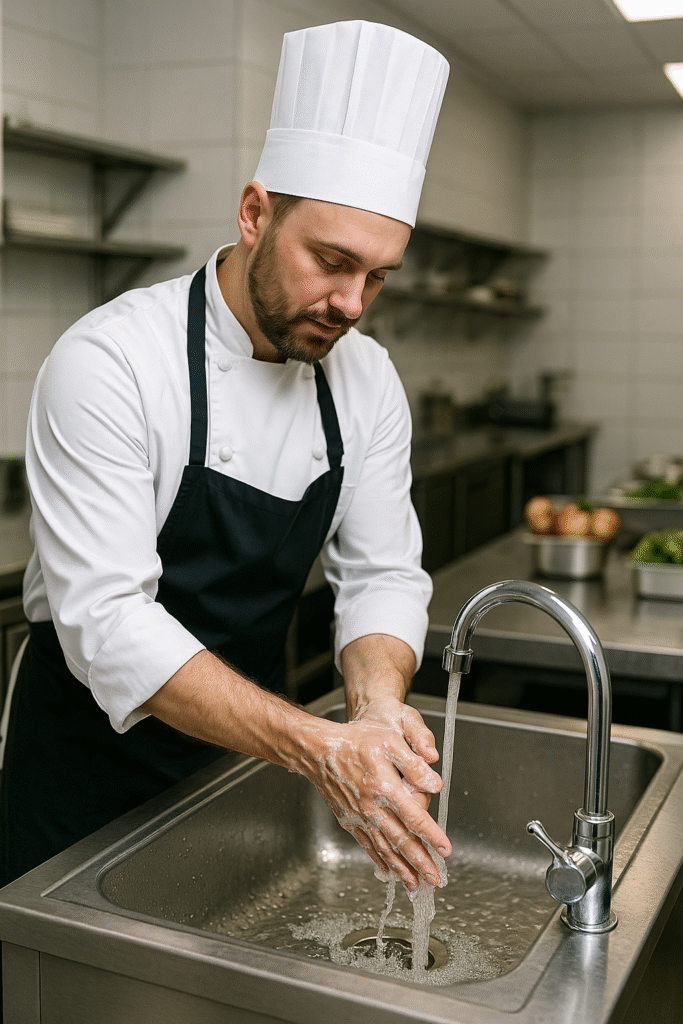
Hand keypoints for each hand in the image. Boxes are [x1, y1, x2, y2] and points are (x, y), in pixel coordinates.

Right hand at [302, 706, 450, 890]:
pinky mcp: (349, 821)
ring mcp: (360, 817)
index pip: (414, 818)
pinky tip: (387, 871)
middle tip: (434, 880)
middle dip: (420, 863)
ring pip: (384, 849)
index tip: (445, 850)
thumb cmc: (355, 742)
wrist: (319, 751)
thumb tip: (435, 784)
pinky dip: (379, 860)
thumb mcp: (389, 742)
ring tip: (415, 885)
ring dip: (401, 869)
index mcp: (386, 788)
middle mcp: (373, 808)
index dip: (431, 836)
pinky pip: (367, 845)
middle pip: (401, 841)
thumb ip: (413, 765)